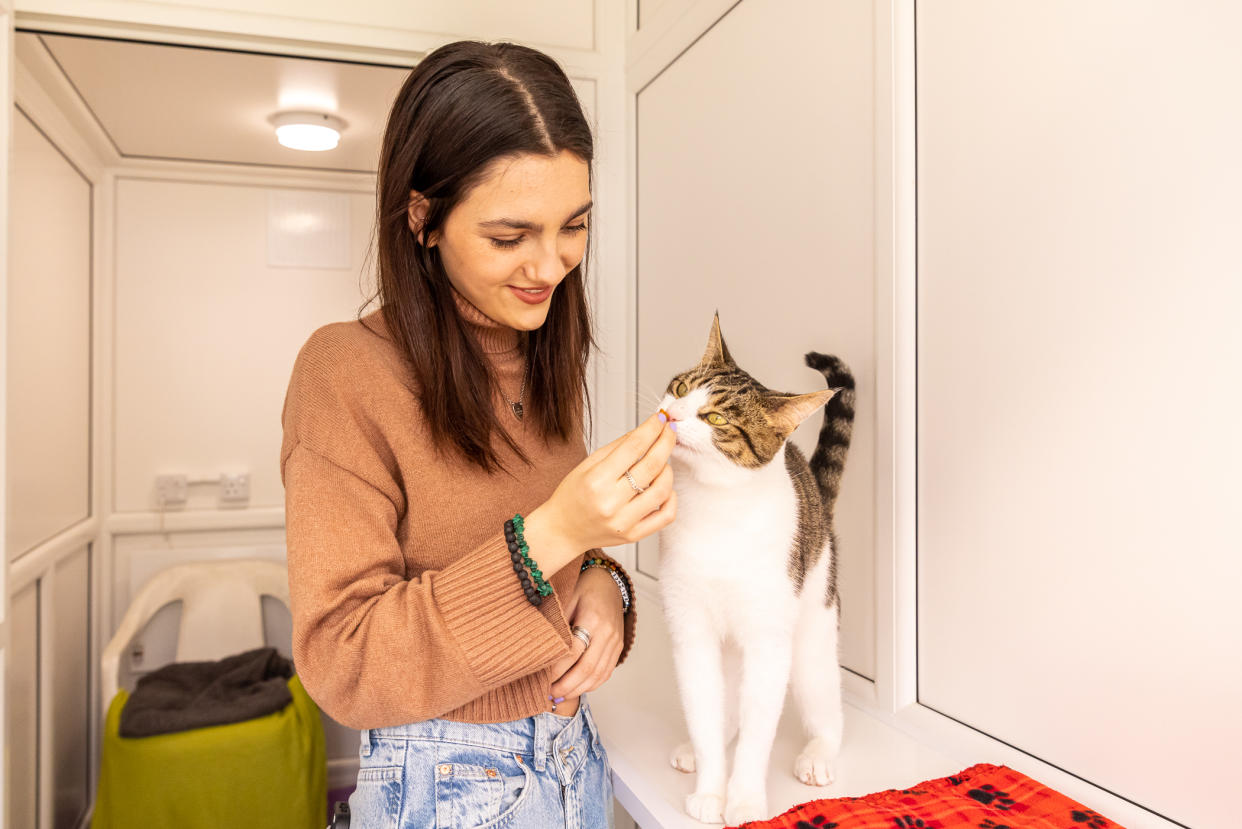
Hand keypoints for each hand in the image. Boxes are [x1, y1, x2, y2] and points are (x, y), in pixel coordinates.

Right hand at [523, 412, 677, 573]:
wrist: (563, 531)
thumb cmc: (571, 496)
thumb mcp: (586, 465)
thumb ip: (616, 448)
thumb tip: (644, 431)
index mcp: (596, 480)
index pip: (633, 447)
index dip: (651, 429)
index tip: (661, 418)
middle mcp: (611, 502)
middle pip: (652, 465)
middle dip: (666, 442)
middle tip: (670, 430)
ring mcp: (624, 521)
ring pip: (663, 489)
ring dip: (668, 469)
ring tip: (661, 461)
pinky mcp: (634, 535)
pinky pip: (666, 515)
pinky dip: (671, 497)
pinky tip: (664, 487)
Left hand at [549, 565, 625, 701]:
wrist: (609, 583)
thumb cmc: (584, 588)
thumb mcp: (566, 597)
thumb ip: (556, 621)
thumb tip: (538, 649)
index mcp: (593, 618)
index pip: (574, 651)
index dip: (557, 669)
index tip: (542, 679)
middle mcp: (608, 633)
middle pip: (587, 668)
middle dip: (567, 686)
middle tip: (549, 694)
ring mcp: (616, 642)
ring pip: (598, 675)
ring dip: (578, 689)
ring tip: (559, 696)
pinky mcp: (618, 648)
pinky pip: (606, 672)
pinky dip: (591, 685)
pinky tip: (576, 689)